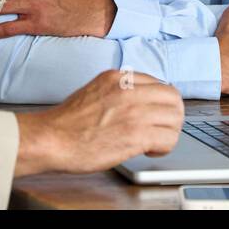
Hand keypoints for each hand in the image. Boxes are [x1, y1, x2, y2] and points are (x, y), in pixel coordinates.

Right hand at [13, 69, 183, 175]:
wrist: (52, 138)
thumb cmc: (69, 122)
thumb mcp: (96, 90)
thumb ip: (119, 91)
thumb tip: (138, 101)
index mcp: (119, 77)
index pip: (159, 84)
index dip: (160, 103)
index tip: (155, 115)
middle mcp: (130, 89)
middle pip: (173, 97)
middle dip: (172, 116)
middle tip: (162, 129)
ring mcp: (134, 111)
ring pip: (175, 117)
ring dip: (170, 132)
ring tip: (156, 141)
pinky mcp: (135, 134)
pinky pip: (169, 138)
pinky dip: (165, 147)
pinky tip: (150, 151)